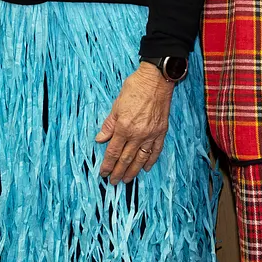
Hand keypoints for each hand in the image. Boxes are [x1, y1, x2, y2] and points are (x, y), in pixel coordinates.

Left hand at [94, 63, 174, 183]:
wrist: (156, 80)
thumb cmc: (134, 88)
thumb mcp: (116, 105)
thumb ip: (108, 125)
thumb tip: (100, 139)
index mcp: (124, 127)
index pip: (113, 151)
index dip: (107, 164)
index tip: (103, 173)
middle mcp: (137, 134)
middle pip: (126, 158)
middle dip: (118, 172)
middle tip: (113, 182)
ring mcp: (151, 134)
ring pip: (140, 158)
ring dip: (133, 171)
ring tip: (127, 180)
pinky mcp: (161, 131)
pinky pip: (156, 150)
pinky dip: (150, 160)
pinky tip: (145, 168)